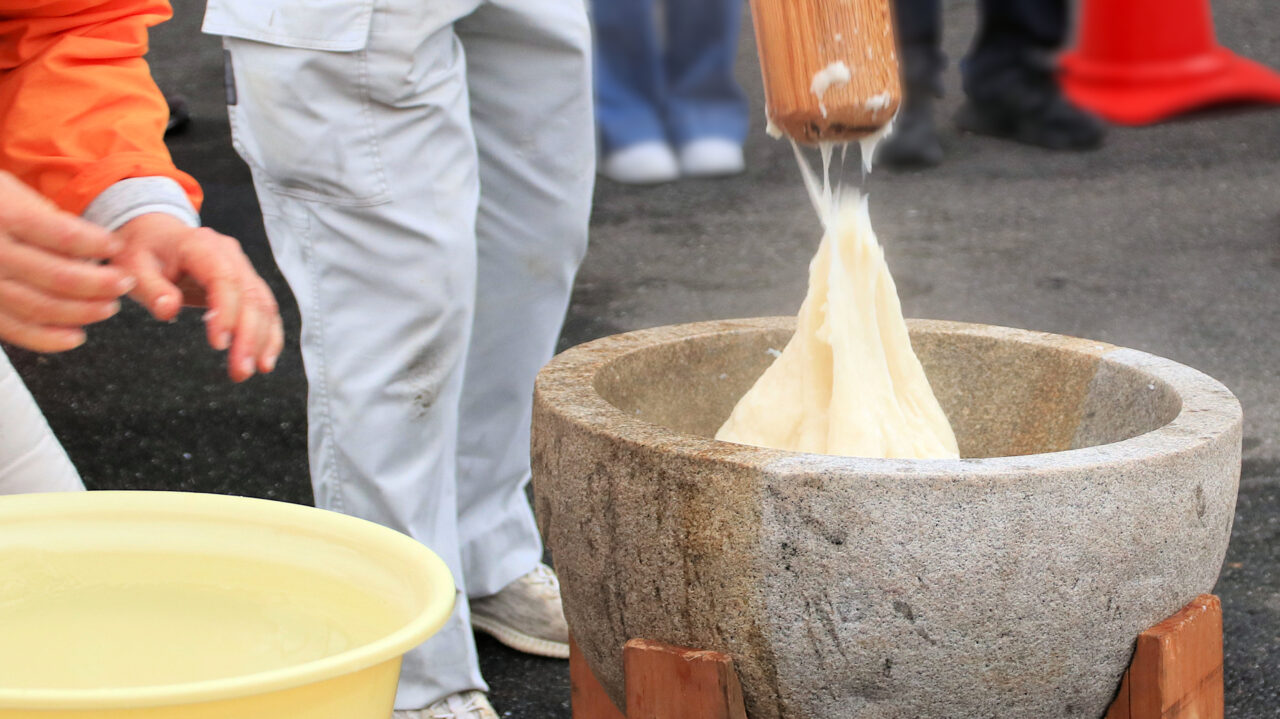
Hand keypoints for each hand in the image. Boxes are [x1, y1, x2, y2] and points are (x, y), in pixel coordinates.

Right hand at [0, 172, 134, 351]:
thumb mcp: (9, 191)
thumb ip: (46, 215)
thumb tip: (88, 242)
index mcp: (4, 216)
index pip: (62, 235)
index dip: (96, 243)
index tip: (116, 246)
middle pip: (58, 276)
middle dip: (101, 283)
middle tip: (123, 281)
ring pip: (41, 307)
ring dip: (83, 312)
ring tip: (109, 307)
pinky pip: (16, 330)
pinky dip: (49, 339)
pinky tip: (76, 336)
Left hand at [112, 213, 283, 381]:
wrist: (154, 233)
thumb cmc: (142, 251)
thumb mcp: (131, 266)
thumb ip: (150, 288)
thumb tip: (168, 310)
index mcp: (200, 245)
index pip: (223, 278)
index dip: (227, 312)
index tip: (219, 344)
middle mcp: (229, 254)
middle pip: (250, 295)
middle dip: (249, 336)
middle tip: (240, 371)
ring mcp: (242, 267)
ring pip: (264, 304)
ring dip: (262, 339)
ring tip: (252, 370)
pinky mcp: (246, 282)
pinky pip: (265, 308)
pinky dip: (269, 334)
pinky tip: (265, 359)